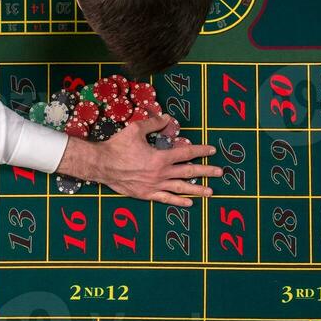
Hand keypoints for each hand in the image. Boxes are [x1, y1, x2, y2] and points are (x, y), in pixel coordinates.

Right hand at [63, 114, 221, 206]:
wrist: (101, 165)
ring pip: (181, 188)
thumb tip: (167, 117)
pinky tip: (189, 203)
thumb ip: (154, 123)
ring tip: (211, 192)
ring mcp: (154, 185)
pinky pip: (166, 199)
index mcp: (160, 157)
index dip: (200, 150)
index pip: (186, 153)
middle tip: (220, 172)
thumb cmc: (117, 146)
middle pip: (188, 171)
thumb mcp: (136, 129)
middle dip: (206, 171)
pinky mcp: (146, 194)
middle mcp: (160, 173)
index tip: (211, 150)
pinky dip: (179, 202)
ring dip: (197, 189)